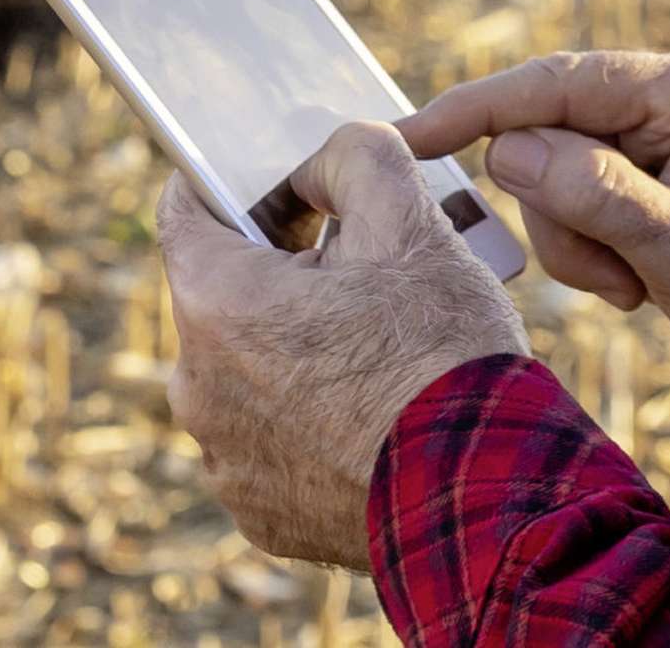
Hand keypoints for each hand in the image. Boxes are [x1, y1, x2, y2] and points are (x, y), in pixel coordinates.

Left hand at [157, 123, 525, 569]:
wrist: (483, 493)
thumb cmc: (443, 352)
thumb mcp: (411, 220)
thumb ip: (354, 156)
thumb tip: (321, 165)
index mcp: (217, 304)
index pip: (185, 210)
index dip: (235, 182)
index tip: (284, 183)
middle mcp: (196, 388)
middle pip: (226, 296)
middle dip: (285, 272)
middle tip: (364, 267)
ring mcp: (225, 461)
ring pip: (250, 372)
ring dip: (298, 350)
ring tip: (380, 347)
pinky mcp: (261, 514)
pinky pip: (273, 442)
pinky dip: (311, 421)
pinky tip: (376, 412)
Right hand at [399, 51, 669, 399]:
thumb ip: (601, 198)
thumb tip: (511, 149)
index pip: (560, 81)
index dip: (478, 107)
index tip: (407, 135)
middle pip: (548, 132)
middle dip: (560, 215)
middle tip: (615, 279)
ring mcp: (659, 135)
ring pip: (551, 175)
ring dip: (579, 245)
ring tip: (637, 287)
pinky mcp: (646, 173)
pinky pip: (574, 201)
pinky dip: (590, 252)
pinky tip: (640, 284)